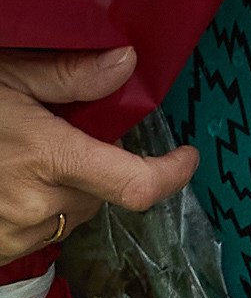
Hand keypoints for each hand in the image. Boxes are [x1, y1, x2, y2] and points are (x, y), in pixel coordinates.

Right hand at [0, 46, 197, 266]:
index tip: (186, 156)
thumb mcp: (7, 76)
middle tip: (62, 134)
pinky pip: (39, 231)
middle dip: (94, 165)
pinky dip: (37, 208)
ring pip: (71, 213)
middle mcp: (39, 204)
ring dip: (65, 189)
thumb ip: (69, 77)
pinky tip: (8, 181)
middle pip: (100, 192)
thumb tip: (126, 64)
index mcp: (49, 158)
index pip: (135, 185)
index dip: (171, 175)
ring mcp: (15, 233)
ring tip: (24, 156)